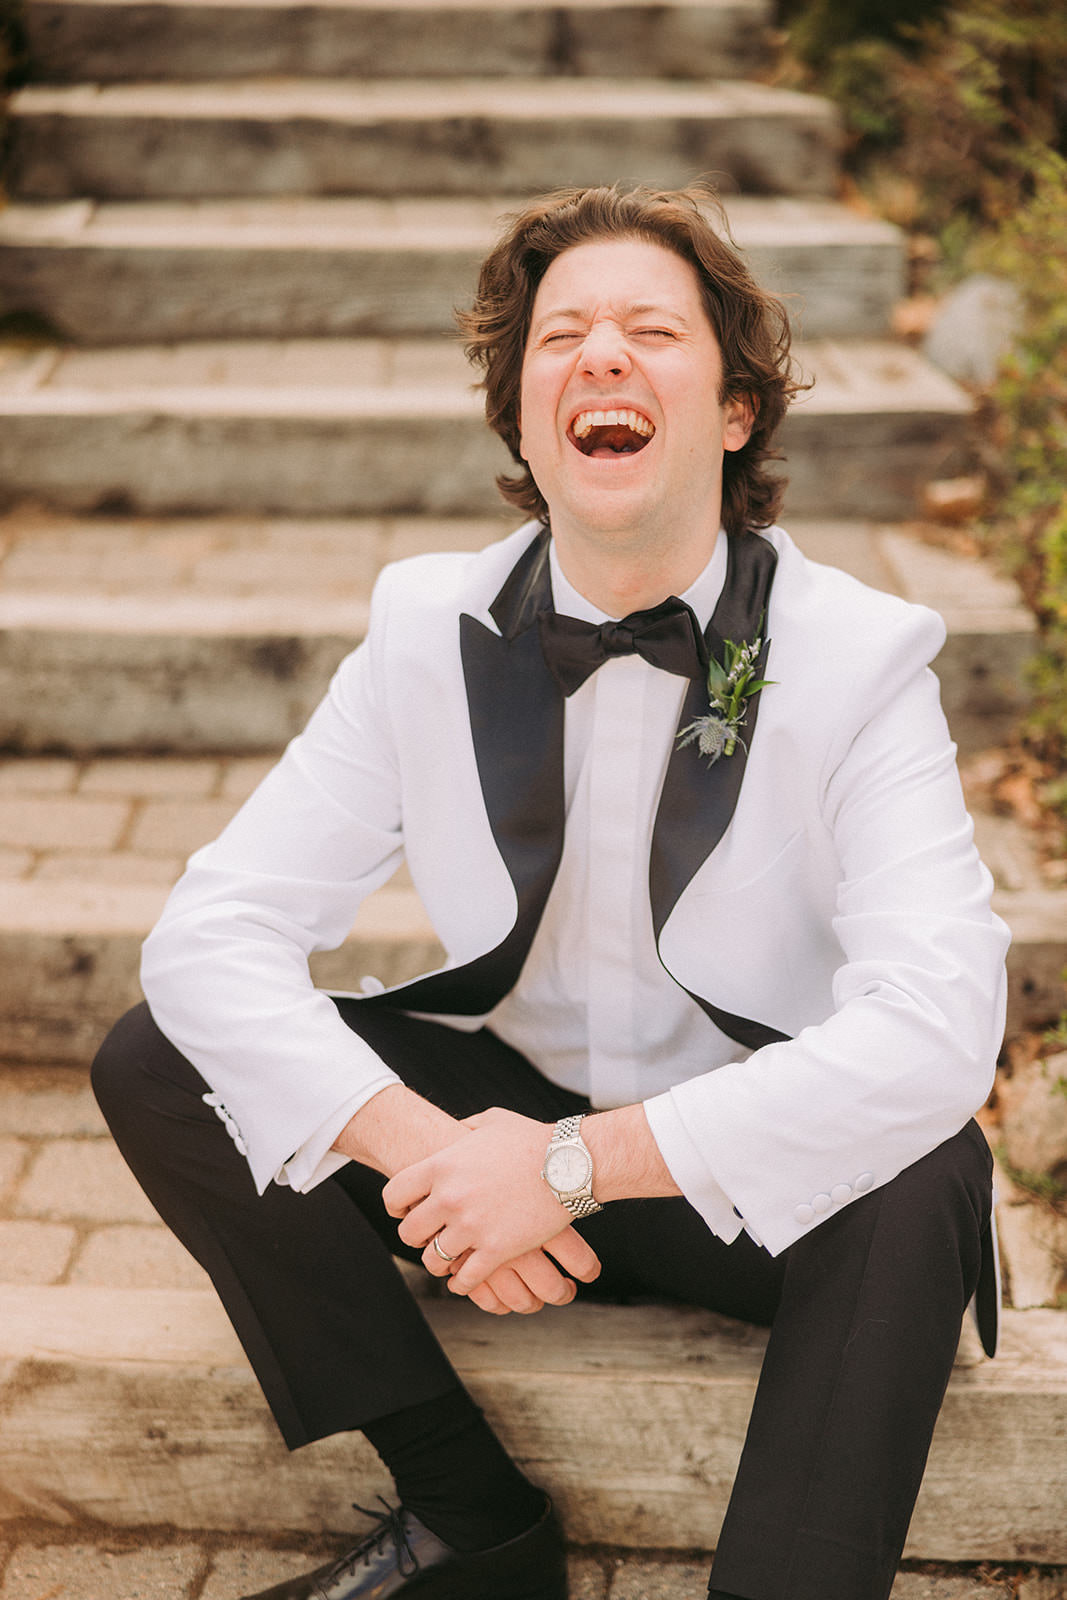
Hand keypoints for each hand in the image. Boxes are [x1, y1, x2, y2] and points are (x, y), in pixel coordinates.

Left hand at [382, 1107, 600, 1310]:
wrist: (569, 1163)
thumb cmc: (532, 1139)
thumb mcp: (491, 1122)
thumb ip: (463, 1129)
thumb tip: (453, 1132)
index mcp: (441, 1166)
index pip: (394, 1195)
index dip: (396, 1207)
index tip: (404, 1212)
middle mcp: (450, 1198)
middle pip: (409, 1232)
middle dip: (416, 1237)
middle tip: (426, 1238)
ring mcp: (472, 1227)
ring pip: (433, 1260)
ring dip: (437, 1262)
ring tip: (446, 1260)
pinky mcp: (497, 1251)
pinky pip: (466, 1279)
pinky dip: (461, 1283)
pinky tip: (464, 1280)